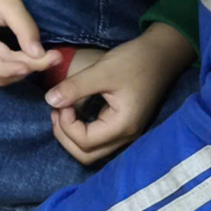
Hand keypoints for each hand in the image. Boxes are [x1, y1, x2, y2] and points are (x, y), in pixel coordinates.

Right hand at [0, 0, 52, 86]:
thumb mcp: (9, 1)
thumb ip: (24, 28)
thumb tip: (39, 55)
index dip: (10, 69)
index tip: (36, 64)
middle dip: (24, 67)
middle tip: (54, 58)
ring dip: (21, 66)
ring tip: (46, 57)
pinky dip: (14, 61)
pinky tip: (32, 55)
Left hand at [46, 24, 194, 165]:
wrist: (160, 55)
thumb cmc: (134, 61)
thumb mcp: (102, 71)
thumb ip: (75, 87)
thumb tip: (50, 101)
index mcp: (123, 126)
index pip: (85, 142)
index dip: (67, 125)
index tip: (61, 102)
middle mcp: (126, 136)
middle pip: (86, 154)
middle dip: (65, 136)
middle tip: (56, 111)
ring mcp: (125, 133)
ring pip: (91, 150)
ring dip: (71, 135)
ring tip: (61, 111)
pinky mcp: (122, 125)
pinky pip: (97, 139)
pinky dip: (80, 131)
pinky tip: (73, 111)